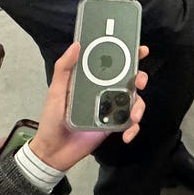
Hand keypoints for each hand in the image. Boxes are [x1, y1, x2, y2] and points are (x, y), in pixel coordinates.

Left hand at [30, 41, 148, 167]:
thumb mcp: (56, 90)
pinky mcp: (113, 126)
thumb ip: (64, 68)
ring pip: (134, 102)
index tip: (141, 50)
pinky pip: (130, 124)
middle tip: (139, 82)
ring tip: (134, 116)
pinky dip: (133, 129)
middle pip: (130, 81)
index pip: (114, 64)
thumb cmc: (52, 117)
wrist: (53, 150)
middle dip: (141, 78)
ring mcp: (111, 109)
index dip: (129, 55)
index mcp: (93, 80)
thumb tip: (76, 45)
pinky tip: (127, 135)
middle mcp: (105, 92)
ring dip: (139, 107)